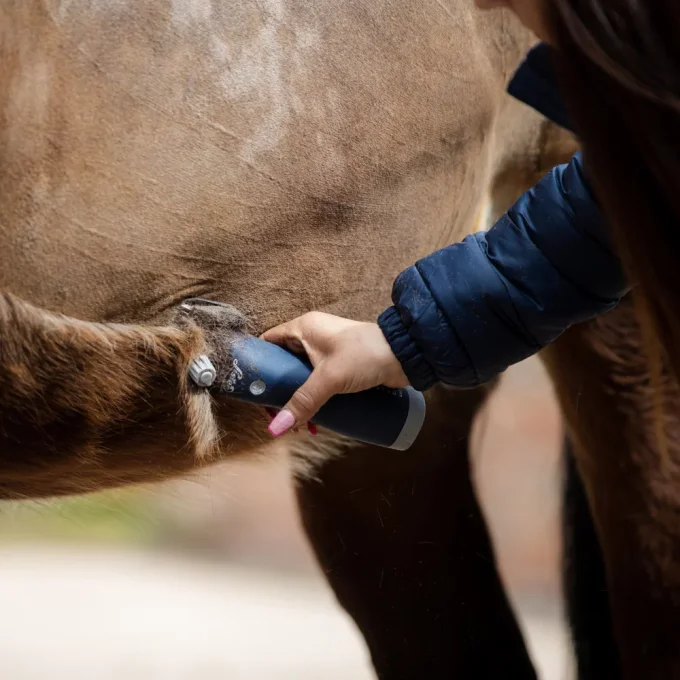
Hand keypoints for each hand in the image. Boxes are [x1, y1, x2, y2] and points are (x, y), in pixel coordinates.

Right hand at [261, 312, 407, 436]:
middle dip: (280, 392)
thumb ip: (304, 402)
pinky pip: (320, 384)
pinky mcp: (342, 366)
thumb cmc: (366, 355)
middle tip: (278, 416)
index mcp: (304, 327)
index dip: (259, 364)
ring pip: (302, 378)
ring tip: (300, 425)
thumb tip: (276, 429)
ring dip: (299, 401)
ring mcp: (328, 352)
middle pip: (284, 364)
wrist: (405, 355)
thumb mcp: (330, 378)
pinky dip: (316, 401)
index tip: (253, 390)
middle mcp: (313, 336)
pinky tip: (318, 421)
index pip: (269, 341)